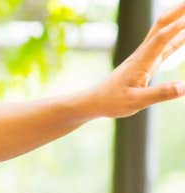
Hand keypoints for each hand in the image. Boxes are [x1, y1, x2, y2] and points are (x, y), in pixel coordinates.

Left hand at [89, 1, 184, 118]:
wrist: (95, 100)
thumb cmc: (112, 101)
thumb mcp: (136, 102)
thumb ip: (160, 93)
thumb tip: (184, 87)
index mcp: (141, 62)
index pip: (161, 39)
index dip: (177, 27)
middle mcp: (143, 53)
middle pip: (161, 25)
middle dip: (178, 11)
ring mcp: (145, 55)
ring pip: (163, 30)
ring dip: (178, 17)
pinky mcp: (146, 60)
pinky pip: (165, 43)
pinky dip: (178, 35)